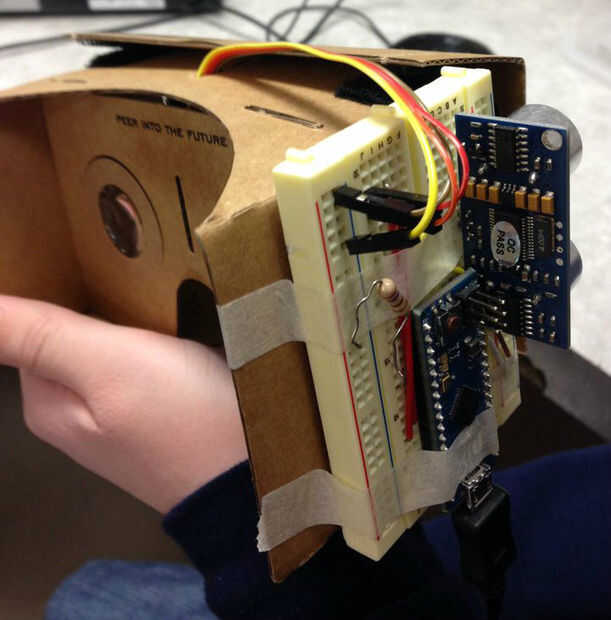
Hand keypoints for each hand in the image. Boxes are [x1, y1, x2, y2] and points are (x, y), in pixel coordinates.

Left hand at [0, 295, 247, 512]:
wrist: (258, 476)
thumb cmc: (185, 417)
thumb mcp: (110, 366)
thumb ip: (38, 336)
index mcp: (48, 403)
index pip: (28, 328)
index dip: (55, 288)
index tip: (95, 258)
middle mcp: (76, 413)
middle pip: (70, 336)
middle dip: (94, 300)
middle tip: (136, 273)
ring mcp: (120, 416)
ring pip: (110, 346)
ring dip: (128, 316)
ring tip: (163, 293)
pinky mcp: (157, 415)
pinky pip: (142, 362)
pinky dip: (154, 338)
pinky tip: (180, 326)